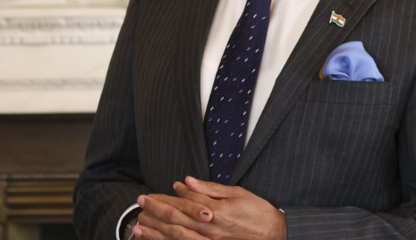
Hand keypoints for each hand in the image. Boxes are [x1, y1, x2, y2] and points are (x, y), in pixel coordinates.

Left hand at [133, 177, 284, 239]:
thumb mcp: (236, 193)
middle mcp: (211, 229)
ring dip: (157, 231)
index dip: (169, 196)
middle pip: (177, 219)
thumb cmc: (258, 213)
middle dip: (156, 212)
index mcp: (216, 212)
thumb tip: (186, 182)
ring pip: (178, 236)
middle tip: (139, 205)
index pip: (186, 202)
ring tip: (140, 226)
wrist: (276, 235)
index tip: (155, 192)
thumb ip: (209, 189)